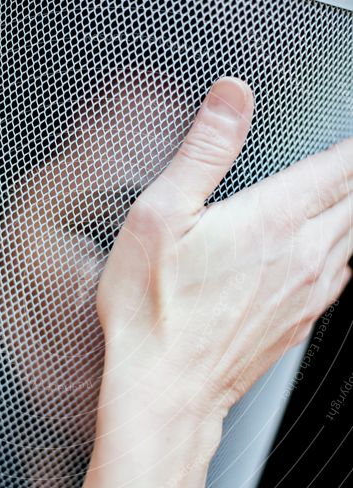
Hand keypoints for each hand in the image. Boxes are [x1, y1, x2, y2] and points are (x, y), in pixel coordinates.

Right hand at [97, 77, 352, 436]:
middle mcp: (304, 254)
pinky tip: (329, 248)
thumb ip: (205, 150)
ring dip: (351, 209)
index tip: (343, 134)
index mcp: (274, 219)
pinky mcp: (302, 319)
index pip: (340, 163)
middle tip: (340, 162)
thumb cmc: (155, 314)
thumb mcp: (161, 216)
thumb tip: (233, 97)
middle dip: (350, 174)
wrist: (166, 391)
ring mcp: (308, 290)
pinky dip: (344, 249)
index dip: (346, 143)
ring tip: (340, 194)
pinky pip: (343, 273)